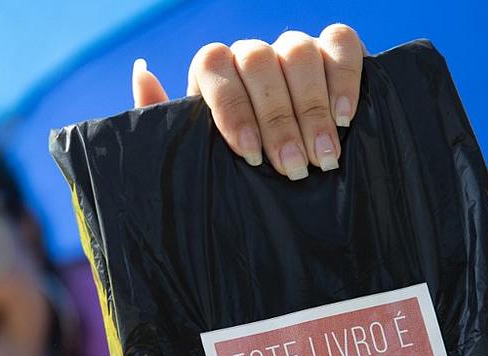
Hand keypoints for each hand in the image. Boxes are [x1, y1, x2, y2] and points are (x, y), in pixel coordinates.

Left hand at [132, 24, 365, 179]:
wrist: (282, 181)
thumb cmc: (230, 170)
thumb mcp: (192, 155)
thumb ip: (162, 118)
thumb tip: (142, 70)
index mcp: (213, 73)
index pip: (214, 64)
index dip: (232, 107)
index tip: (249, 154)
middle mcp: (251, 55)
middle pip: (258, 61)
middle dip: (277, 120)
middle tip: (291, 169)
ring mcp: (293, 50)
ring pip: (298, 51)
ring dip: (311, 108)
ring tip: (322, 158)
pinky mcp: (334, 52)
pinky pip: (342, 42)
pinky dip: (344, 77)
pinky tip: (345, 118)